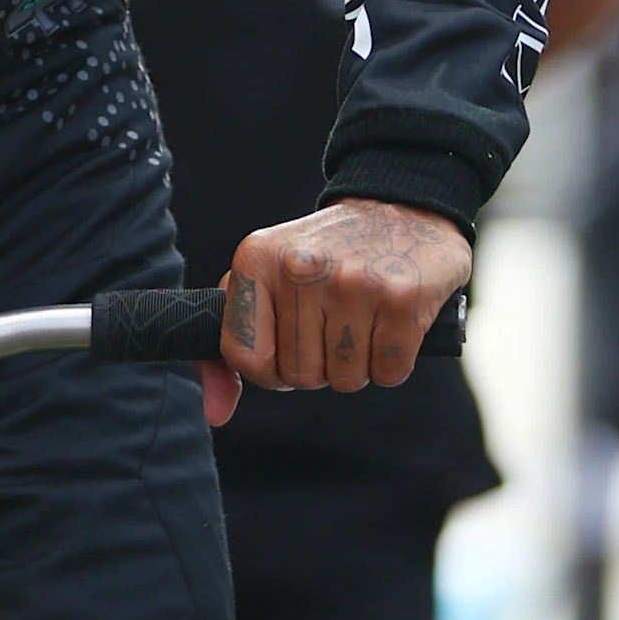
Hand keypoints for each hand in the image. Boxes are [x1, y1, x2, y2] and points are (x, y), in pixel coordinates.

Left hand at [215, 199, 470, 400]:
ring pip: (344, 380)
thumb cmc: (325, 256)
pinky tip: (390, 323)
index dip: (270, 369)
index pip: (244, 357)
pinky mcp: (403, 298)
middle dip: (317, 365)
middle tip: (334, 325)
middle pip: (298, 376)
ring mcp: (353, 282)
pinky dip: (391, 362)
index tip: (288, 346)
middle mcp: (301, 267)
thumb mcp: (266, 280)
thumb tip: (216, 414)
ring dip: (356, 365)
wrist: (402, 206)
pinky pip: (389, 373)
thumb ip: (231, 346)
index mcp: (256, 258)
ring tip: (362, 319)